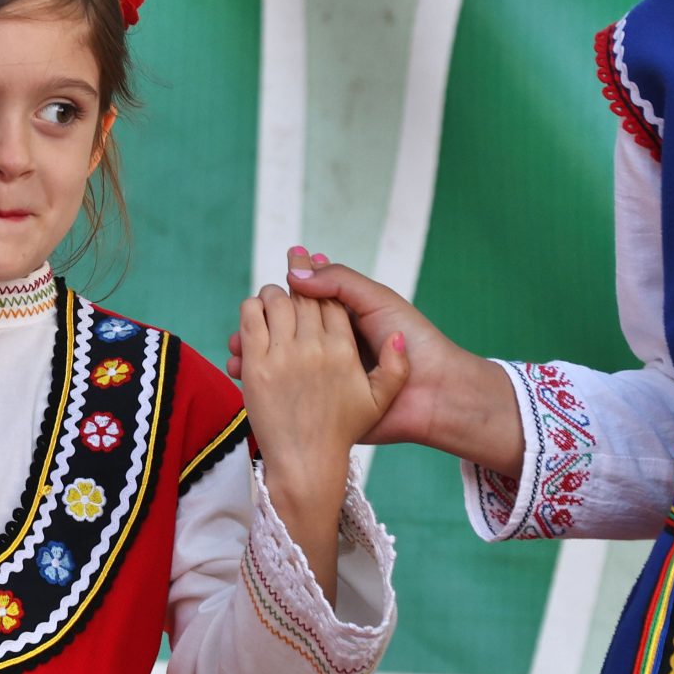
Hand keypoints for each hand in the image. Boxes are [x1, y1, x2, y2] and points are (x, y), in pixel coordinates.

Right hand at [235, 247, 522, 472]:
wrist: (436, 391)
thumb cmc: (413, 340)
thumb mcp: (376, 300)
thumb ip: (338, 283)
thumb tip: (295, 274)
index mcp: (347, 318)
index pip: (306, 300)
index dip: (284, 294)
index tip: (264, 290)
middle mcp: (335, 343)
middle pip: (288, 329)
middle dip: (264, 325)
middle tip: (243, 324)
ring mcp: (329, 372)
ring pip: (284, 358)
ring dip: (257, 353)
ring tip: (237, 350)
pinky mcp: (329, 399)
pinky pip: (291, 388)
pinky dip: (265, 381)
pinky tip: (246, 374)